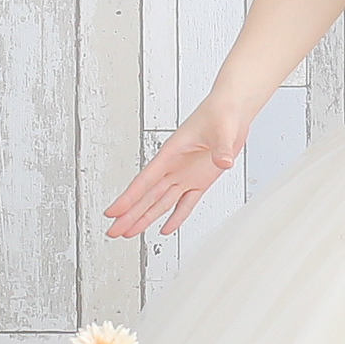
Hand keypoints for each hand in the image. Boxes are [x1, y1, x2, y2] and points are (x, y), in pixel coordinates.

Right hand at [105, 103, 248, 237]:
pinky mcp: (199, 181)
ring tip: (129, 232)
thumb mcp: (222, 129)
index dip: (128, 198)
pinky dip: (175, 217)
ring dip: (144, 218)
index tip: (113, 212)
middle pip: (147, 196)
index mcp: (171, 153)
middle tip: (113, 231)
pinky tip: (164, 229)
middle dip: (129, 215)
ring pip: (160, 202)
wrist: (231, 110)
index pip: (145, 180)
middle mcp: (174, 167)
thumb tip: (222, 161)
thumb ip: (220, 147)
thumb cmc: (220, 112)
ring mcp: (185, 175)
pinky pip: (184, 204)